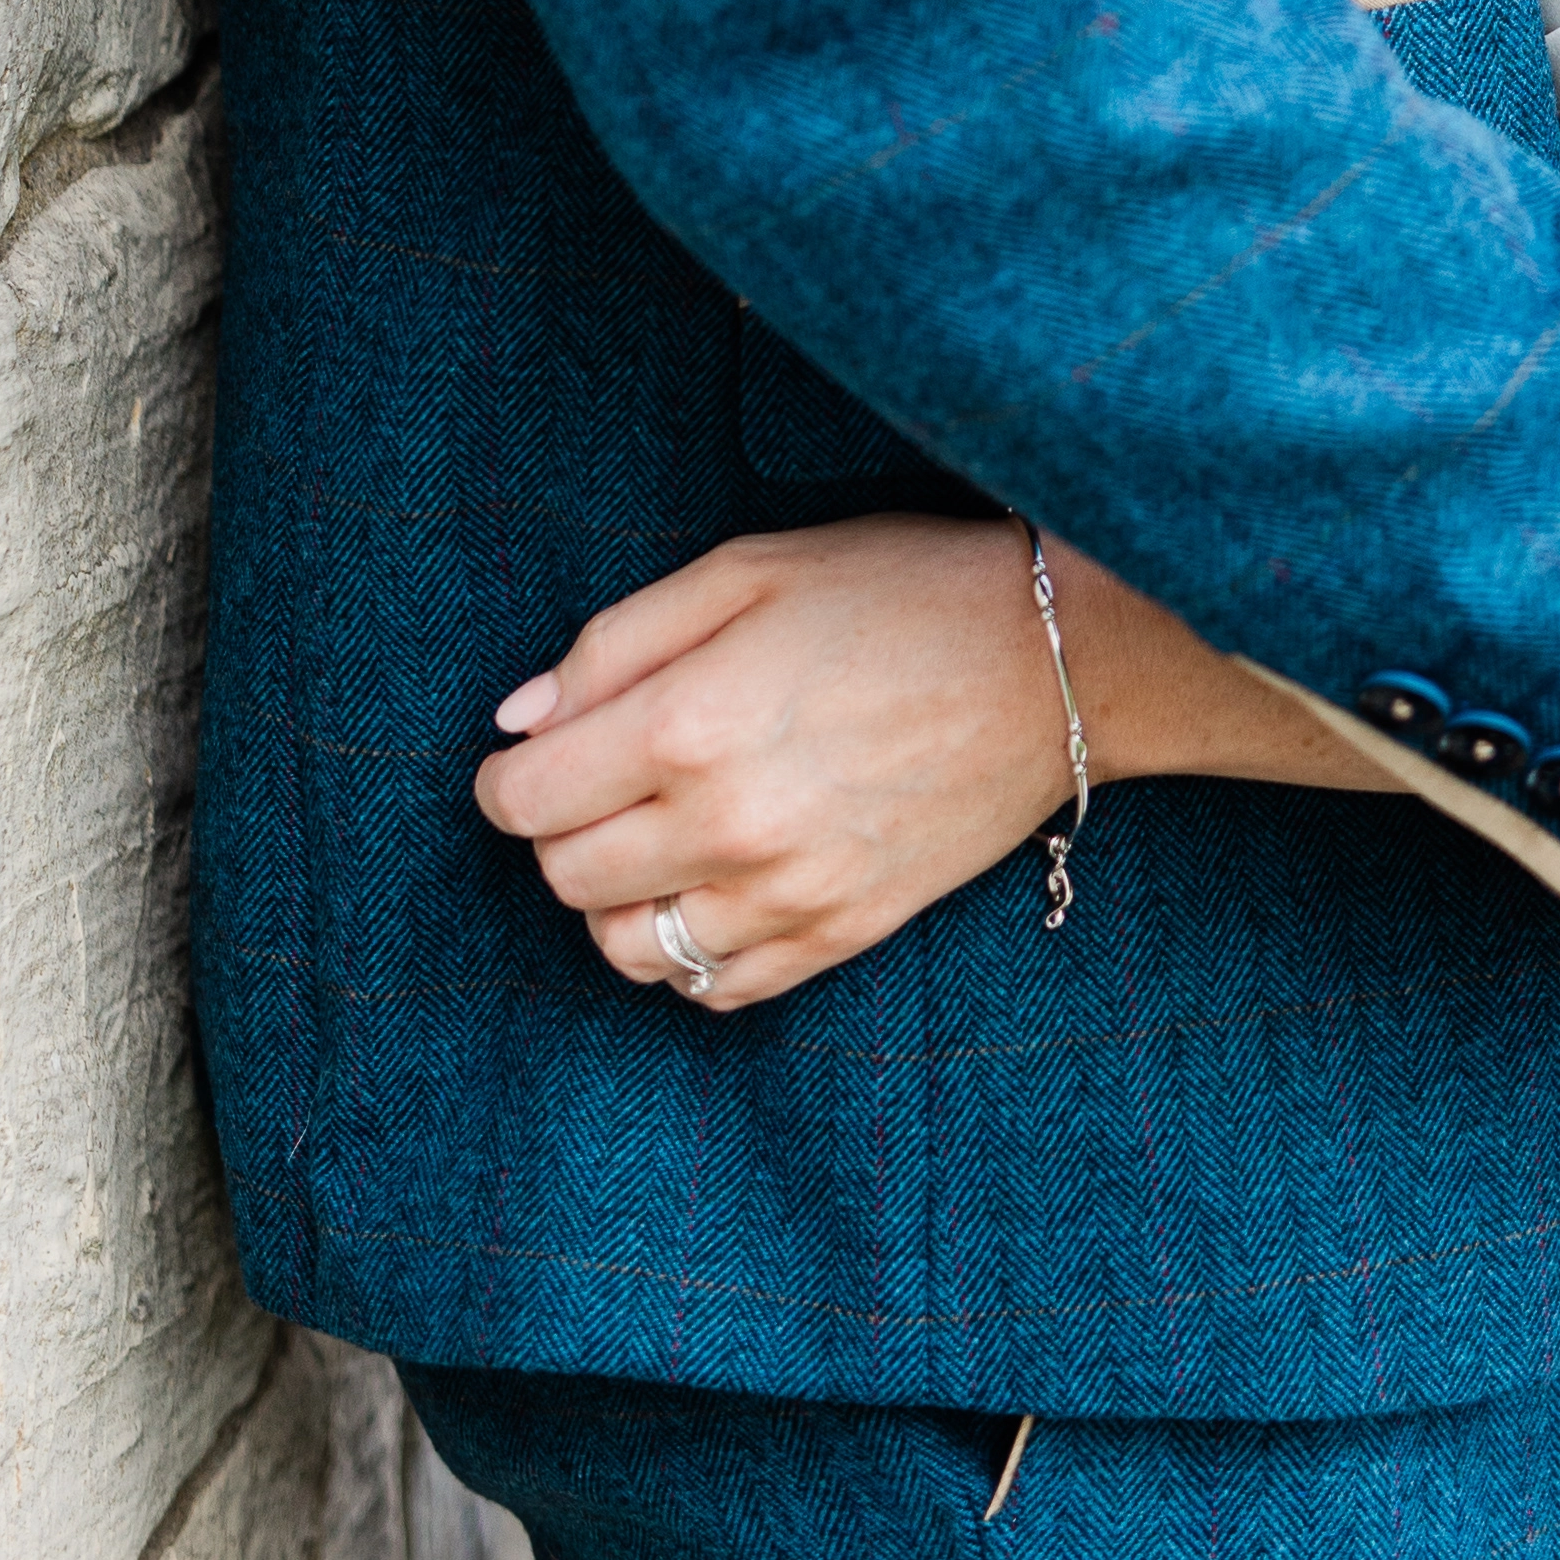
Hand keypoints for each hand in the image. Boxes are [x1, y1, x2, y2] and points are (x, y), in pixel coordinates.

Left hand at [472, 518, 1074, 1014]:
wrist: (1052, 660)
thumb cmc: (897, 590)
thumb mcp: (747, 569)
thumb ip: (616, 644)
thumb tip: (517, 722)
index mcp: (691, 723)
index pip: (528, 800)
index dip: (507, 781)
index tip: (526, 760)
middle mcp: (728, 826)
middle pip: (567, 877)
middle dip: (557, 831)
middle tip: (598, 782)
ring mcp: (787, 894)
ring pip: (629, 950)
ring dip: (614, 899)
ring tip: (652, 838)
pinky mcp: (841, 936)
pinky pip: (715, 989)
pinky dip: (687, 952)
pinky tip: (710, 887)